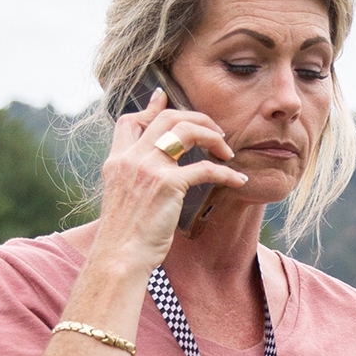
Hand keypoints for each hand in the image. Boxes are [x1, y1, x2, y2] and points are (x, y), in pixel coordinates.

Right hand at [96, 89, 249, 273]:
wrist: (119, 257)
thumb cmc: (124, 238)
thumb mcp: (121, 200)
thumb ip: (132, 180)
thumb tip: (151, 178)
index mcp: (116, 161)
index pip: (129, 121)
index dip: (150, 108)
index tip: (164, 98)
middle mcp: (131, 159)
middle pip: (165, 118)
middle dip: (195, 117)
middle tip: (215, 130)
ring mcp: (149, 169)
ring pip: (186, 131)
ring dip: (212, 136)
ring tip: (226, 150)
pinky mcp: (168, 185)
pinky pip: (206, 168)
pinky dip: (227, 173)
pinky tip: (238, 180)